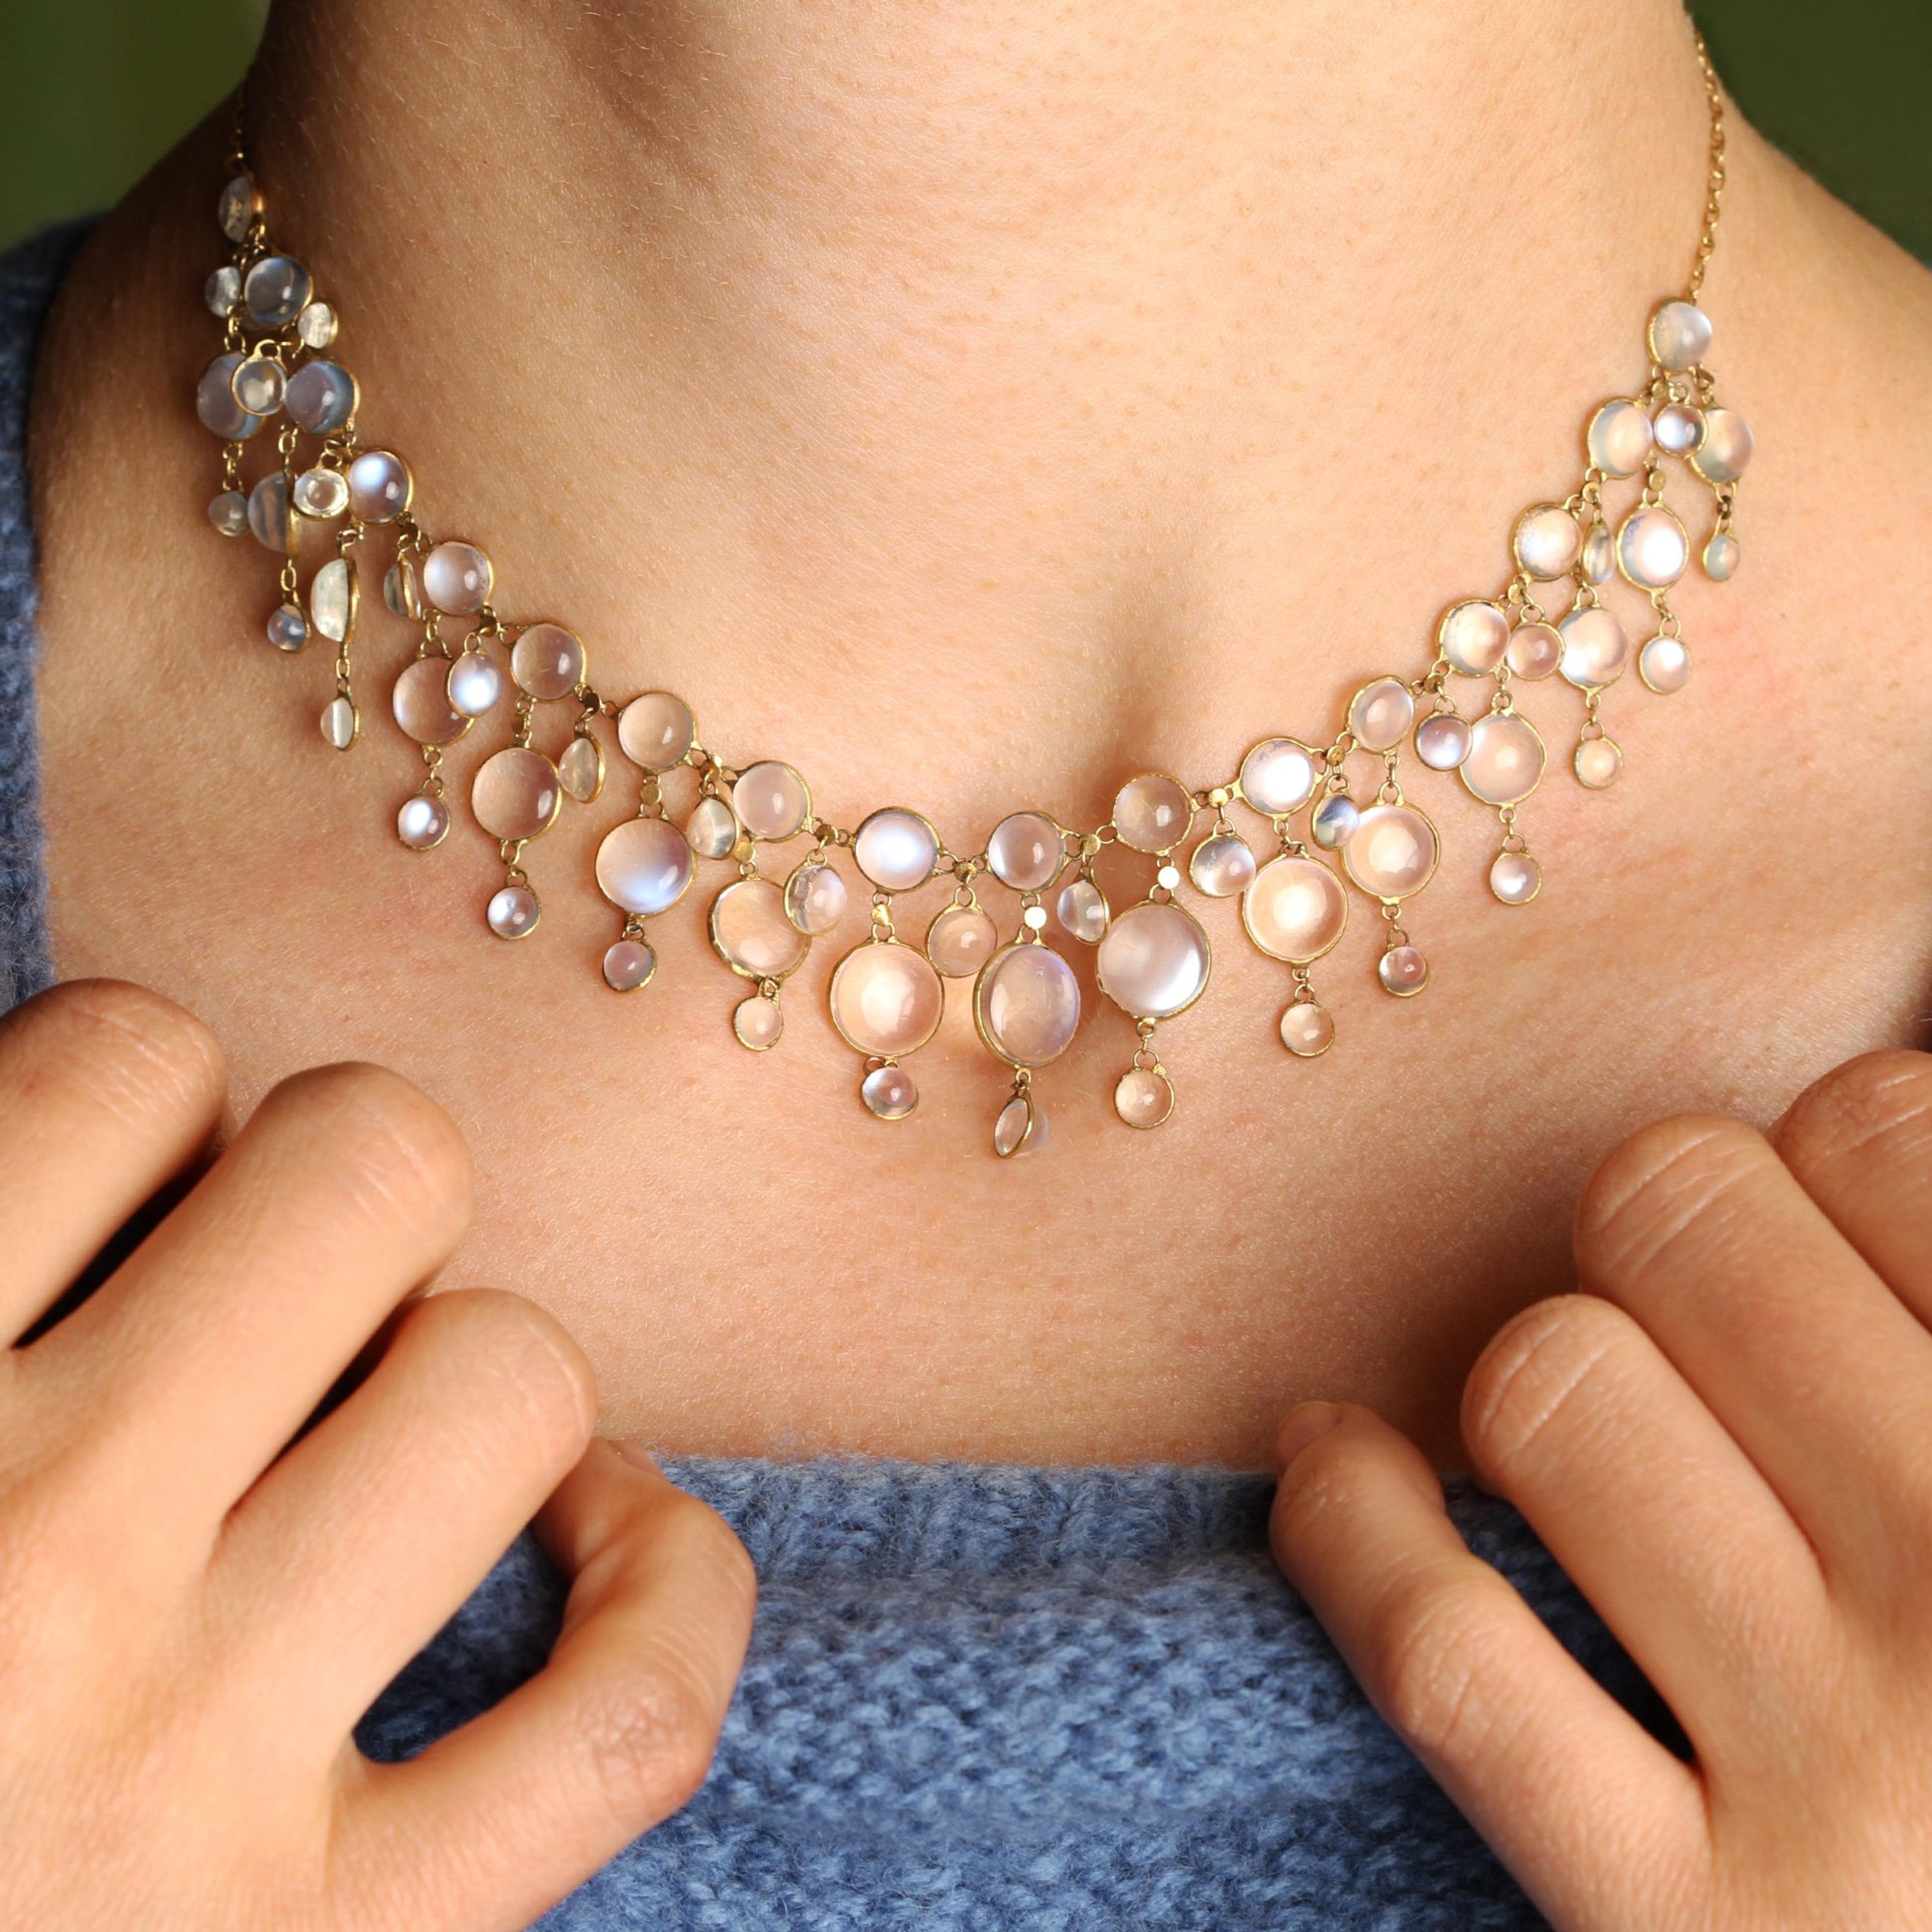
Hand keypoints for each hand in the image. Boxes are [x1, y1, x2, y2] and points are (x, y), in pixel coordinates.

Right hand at [0, 980, 754, 1931]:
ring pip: (510, 1376)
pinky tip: (599, 1531)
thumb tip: (119, 1110)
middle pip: (374, 1163)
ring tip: (376, 1433)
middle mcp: (25, 1574)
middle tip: (268, 1293)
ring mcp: (195, 1775)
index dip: (154, 1090)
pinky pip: (631, 1707)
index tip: (134, 1185)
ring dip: (470, 1371)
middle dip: (344, 1187)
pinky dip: (670, 1588)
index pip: (128, 1061)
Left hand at [1272, 1048, 1931, 1930]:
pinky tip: (1340, 1462)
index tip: (1810, 1232)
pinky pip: (1440, 1649)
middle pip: (1674, 1221)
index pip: (1869, 1125)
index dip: (1808, 1155)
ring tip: (1606, 1450)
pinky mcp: (1682, 1930)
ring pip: (1547, 1387)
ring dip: (1539, 1386)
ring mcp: (1849, 1776)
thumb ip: (1913, 1300)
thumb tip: (1831, 1111)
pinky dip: (1351, 1527)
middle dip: (1659, 1237)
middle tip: (1705, 1324)